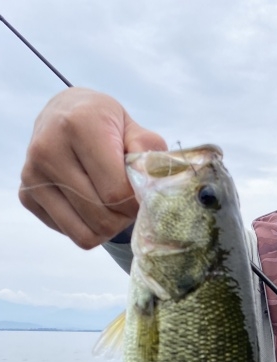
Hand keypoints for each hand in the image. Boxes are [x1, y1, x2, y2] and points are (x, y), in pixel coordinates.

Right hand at [19, 87, 167, 248]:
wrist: (65, 114)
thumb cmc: (107, 126)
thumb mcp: (134, 130)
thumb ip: (150, 156)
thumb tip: (152, 189)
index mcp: (79, 126)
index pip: (116, 193)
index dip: (136, 203)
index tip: (141, 194)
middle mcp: (48, 149)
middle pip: (102, 218)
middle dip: (124, 217)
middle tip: (128, 201)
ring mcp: (32, 175)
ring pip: (85, 234)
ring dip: (108, 228)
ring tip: (112, 205)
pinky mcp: (27, 195)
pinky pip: (71, 234)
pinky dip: (87, 226)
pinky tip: (89, 201)